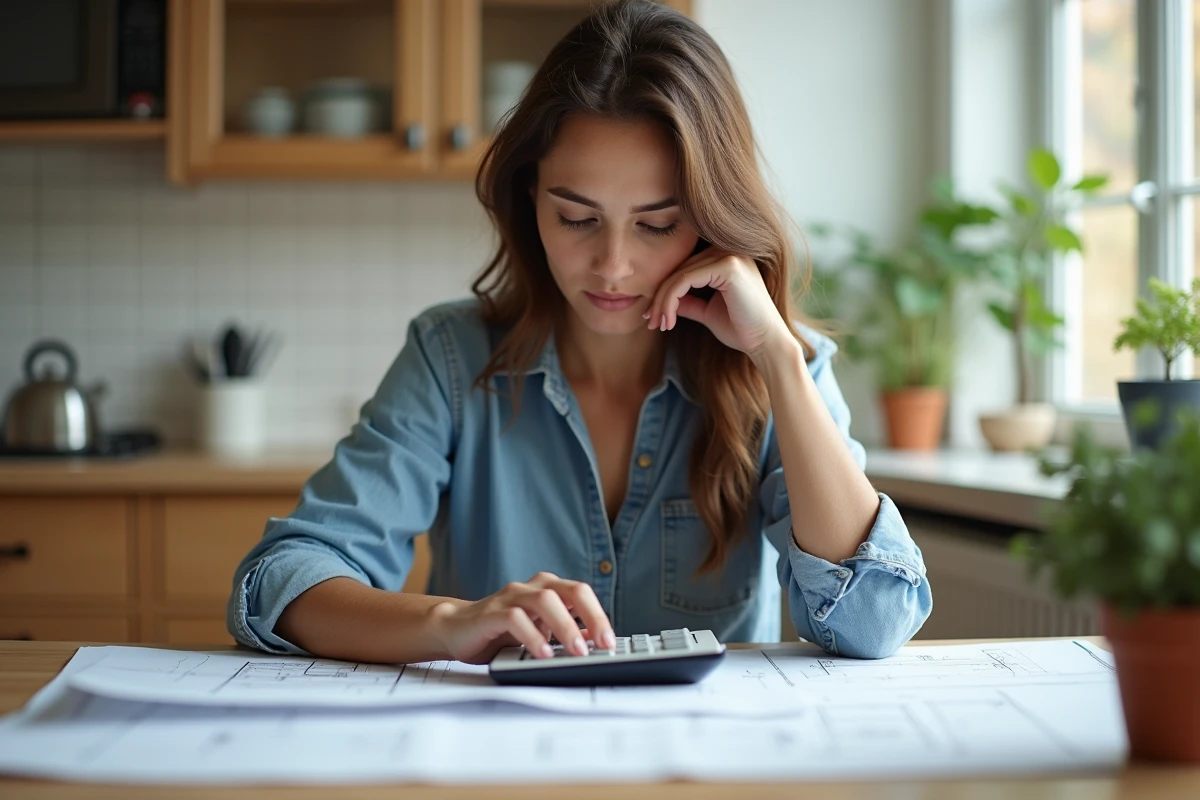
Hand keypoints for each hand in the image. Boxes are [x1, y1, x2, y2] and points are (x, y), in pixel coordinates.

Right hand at [429, 572, 615, 664]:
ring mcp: (511, 597)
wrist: (456, 629)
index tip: (610, 642)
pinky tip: (542, 653)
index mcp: (548, 588)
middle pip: (570, 590)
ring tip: (576, 652)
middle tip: (603, 645)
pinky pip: (515, 618)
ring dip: (565, 627)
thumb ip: (566, 631)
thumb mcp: (540, 631)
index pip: (582, 593)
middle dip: (591, 617)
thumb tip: (596, 640)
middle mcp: (532, 587)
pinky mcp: (492, 612)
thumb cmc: (501, 631)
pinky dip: (533, 636)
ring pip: (545, 600)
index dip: (599, 616)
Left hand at [644, 248, 793, 365]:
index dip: (664, 290)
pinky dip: (670, 300)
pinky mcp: (729, 266)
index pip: (685, 267)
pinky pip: (685, 279)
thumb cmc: (742, 329)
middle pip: (679, 268)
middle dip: (659, 297)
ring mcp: (730, 255)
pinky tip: (668, 320)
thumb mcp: (708, 311)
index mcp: (727, 257)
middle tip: (650, 321)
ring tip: (657, 324)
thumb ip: (688, 301)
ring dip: (662, 302)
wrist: (766, 344)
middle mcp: (729, 249)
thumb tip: (662, 299)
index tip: (652, 315)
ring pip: (679, 274)